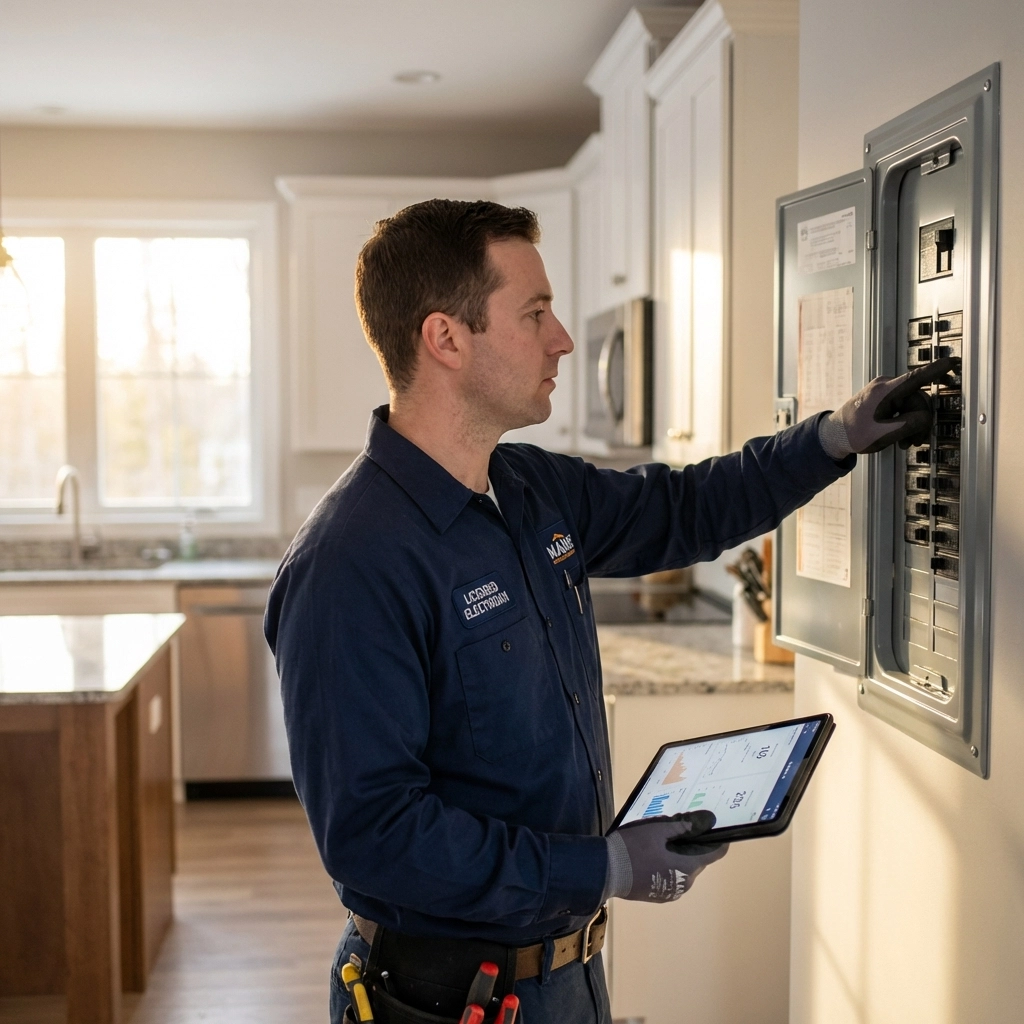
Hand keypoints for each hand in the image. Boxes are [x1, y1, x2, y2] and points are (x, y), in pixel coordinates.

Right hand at [606, 810, 728, 902]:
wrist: (607, 871)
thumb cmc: (634, 847)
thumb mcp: (657, 830)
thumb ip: (682, 826)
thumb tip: (706, 821)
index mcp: (688, 867)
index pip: (715, 854)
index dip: (719, 841)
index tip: (716, 828)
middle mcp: (685, 884)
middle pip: (698, 861)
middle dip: (694, 846)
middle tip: (682, 829)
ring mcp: (671, 892)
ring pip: (684, 870)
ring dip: (680, 857)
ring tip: (665, 842)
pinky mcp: (659, 896)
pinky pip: (672, 878)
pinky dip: (670, 867)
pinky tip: (655, 856)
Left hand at [821, 356, 959, 456]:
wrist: (833, 436)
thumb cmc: (853, 434)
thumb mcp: (884, 434)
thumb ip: (909, 424)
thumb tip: (926, 417)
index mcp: (884, 391)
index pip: (916, 377)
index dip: (937, 371)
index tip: (953, 362)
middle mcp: (886, 387)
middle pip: (918, 399)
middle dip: (921, 421)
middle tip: (915, 441)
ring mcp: (884, 392)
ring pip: (912, 405)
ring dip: (913, 425)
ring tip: (905, 443)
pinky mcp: (884, 399)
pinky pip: (903, 407)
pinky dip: (905, 422)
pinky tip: (901, 437)